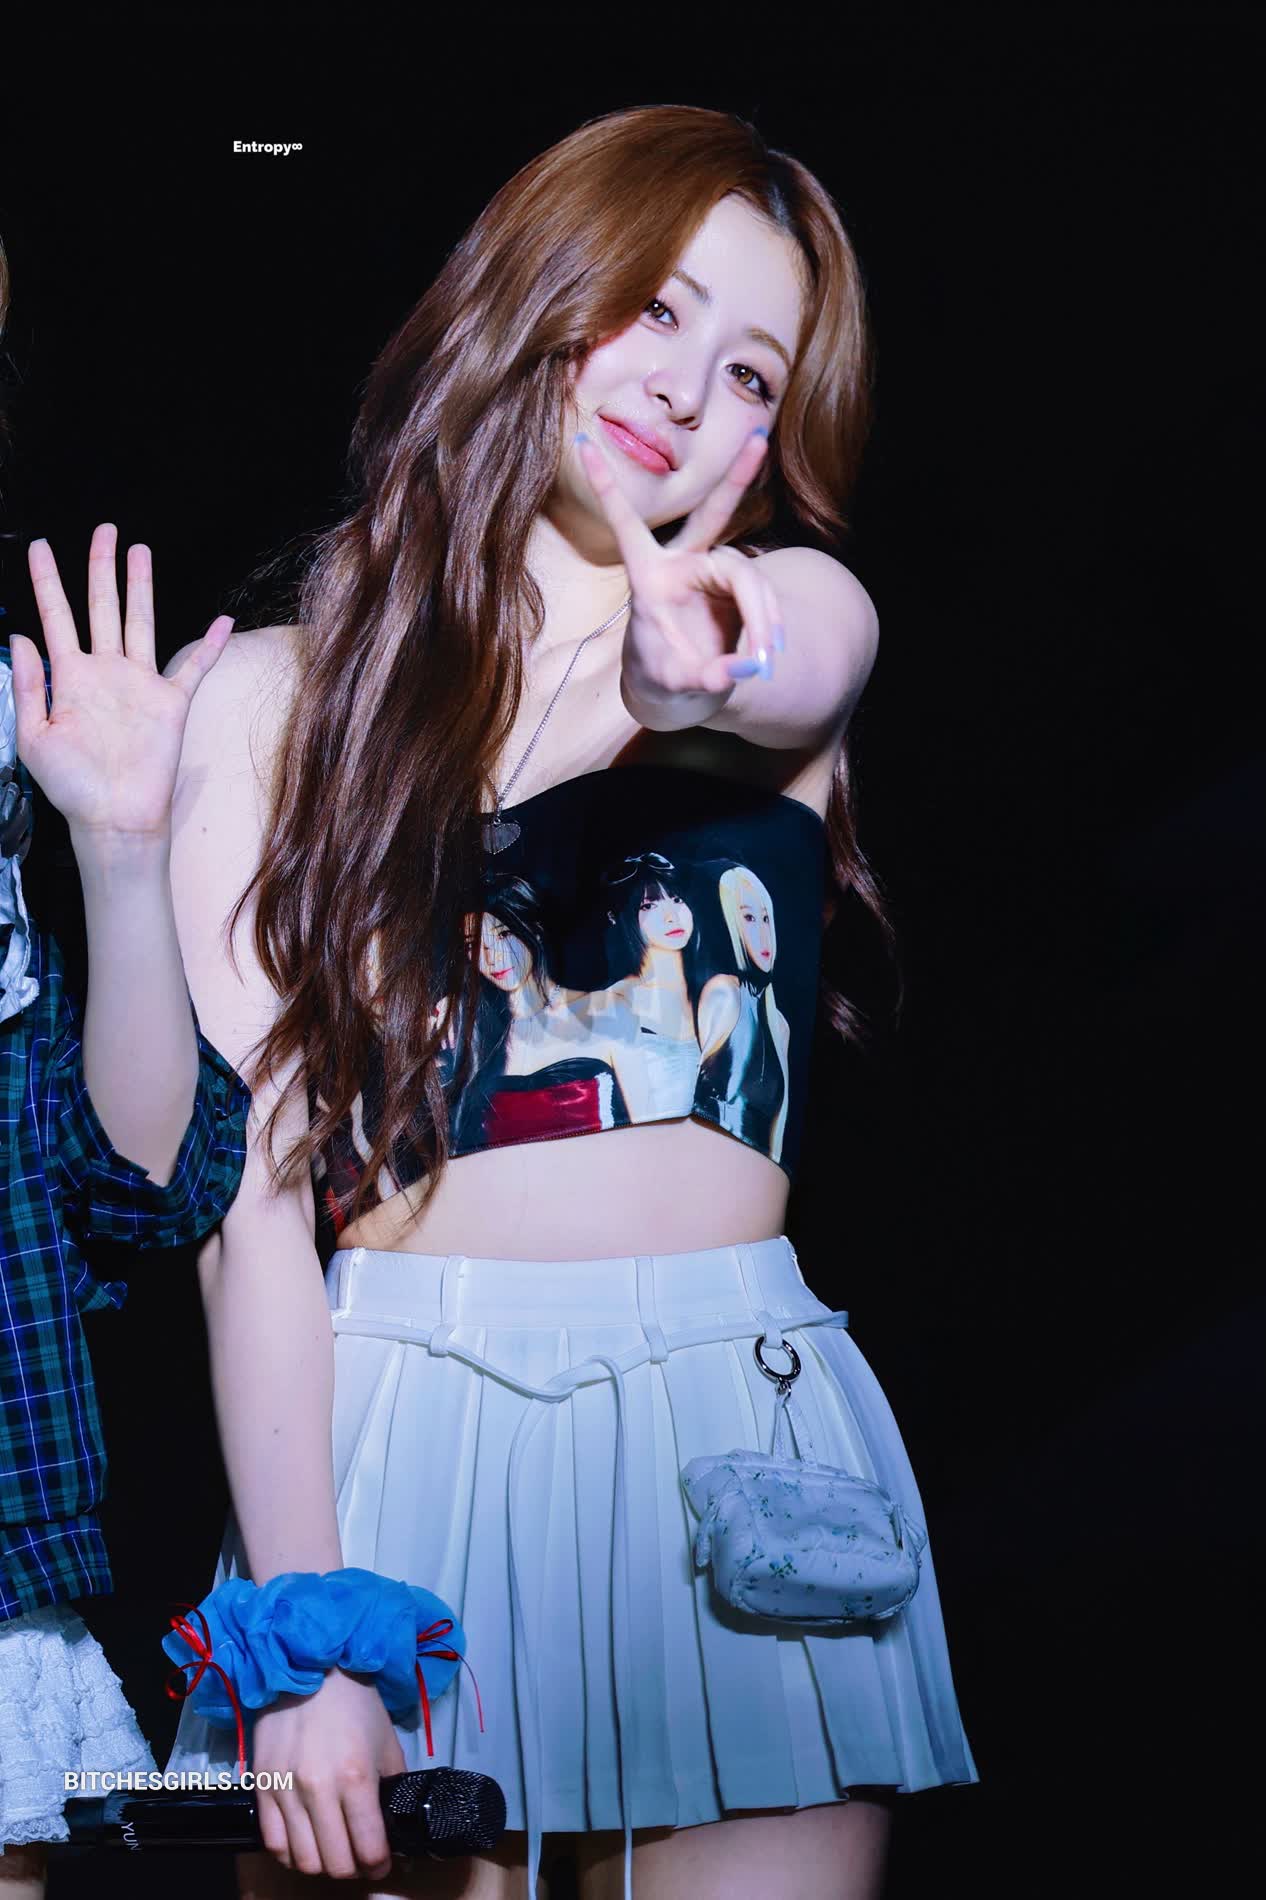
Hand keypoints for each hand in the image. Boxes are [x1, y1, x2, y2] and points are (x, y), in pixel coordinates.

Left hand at [10, 524, 231, 841]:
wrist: (114, 819)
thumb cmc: (72, 787)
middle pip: (102, 606)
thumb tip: (24, 636)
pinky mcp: (170, 703)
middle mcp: (105, 672)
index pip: (56, 616)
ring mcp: (139, 684)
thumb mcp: (35, 736)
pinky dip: (211, 645)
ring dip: (140, 587)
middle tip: (104, 530)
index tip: (40, 547)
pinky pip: (193, 667)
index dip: (46, 581)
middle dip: (101, 567)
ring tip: (139, 552)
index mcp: (69, 678)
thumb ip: (28, 686)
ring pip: (140, 622)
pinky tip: (224, 621)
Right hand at [250, 1667, 407, 1880]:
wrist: (310, 1666)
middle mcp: (319, 1789)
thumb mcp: (386, 1741)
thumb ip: (390, 1784)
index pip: (368, 1848)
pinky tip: (303, 1844)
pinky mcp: (262, 1786)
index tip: (381, 1863)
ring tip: (331, 1851)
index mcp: (357, 1777)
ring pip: (302, 1860)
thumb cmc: (355, 1701)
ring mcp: (286, 1790)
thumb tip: (393, 1820)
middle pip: (334, 1863)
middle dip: (352, 1869)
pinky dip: (290, 1854)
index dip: (379, 1864)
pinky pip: (273, 1842)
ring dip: (321, 1864)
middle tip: (358, 1859)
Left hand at [574, 427, 784, 705]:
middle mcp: (683, 562)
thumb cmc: (663, 673)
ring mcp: (715, 570)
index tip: (581, 442)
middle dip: (737, 479)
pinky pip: (762, 597)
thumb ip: (704, 676)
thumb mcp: (675, 681)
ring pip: (748, 575)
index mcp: (648, 575)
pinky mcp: (739, 586)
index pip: (627, 525)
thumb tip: (744, 669)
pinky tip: (769, 651)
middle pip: (712, 516)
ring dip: (763, 613)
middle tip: (758, 439)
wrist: (680, 682)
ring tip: (765, 656)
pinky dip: (769, 623)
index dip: (607, 486)